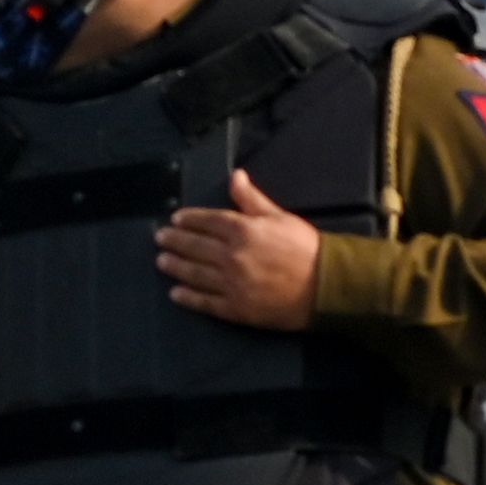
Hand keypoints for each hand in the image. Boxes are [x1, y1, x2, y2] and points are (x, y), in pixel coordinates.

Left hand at [158, 169, 324, 331]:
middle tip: (160, 238)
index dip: (189, 219)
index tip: (176, 218)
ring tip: (161, 262)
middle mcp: (231, 256)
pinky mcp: (236, 308)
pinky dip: (188, 297)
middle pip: (195, 246)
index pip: (207, 221)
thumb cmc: (305, 249)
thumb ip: (252, 199)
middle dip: (175, 241)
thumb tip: (235, 176)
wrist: (324, 286)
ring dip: (175, 266)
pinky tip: (176, 293)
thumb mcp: (279, 216)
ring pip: (195, 273)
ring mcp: (232, 283)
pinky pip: (206, 302)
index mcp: (243, 230)